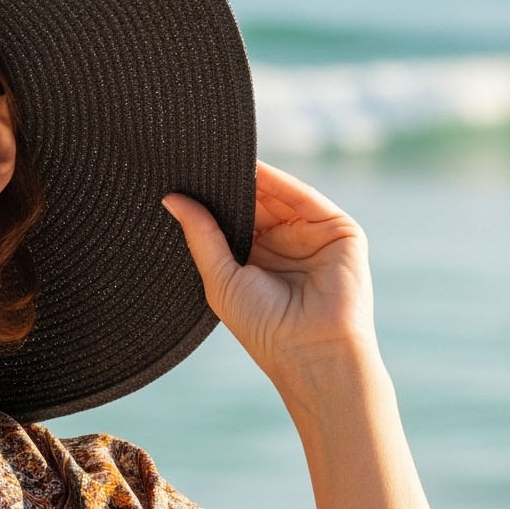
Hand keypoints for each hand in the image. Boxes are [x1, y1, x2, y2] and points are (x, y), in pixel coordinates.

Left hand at [163, 163, 376, 408]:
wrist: (312, 352)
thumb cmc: (264, 328)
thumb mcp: (221, 278)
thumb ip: (201, 236)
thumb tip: (171, 199)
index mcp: (255, 261)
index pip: (233, 218)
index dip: (212, 198)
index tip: (182, 174)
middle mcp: (284, 245)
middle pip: (255, 202)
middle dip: (230, 182)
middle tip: (197, 157)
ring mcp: (312, 236)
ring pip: (279, 195)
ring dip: (252, 176)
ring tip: (219, 156)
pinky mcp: (338, 230)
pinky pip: (305, 197)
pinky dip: (280, 181)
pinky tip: (252, 168)